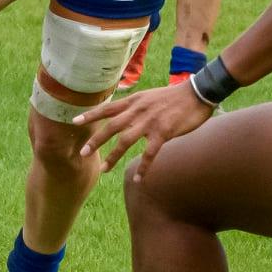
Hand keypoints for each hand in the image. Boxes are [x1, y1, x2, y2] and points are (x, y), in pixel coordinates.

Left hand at [76, 82, 216, 178]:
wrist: (197, 93)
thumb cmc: (174, 96)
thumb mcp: (148, 97)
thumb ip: (135, 106)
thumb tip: (126, 115)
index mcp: (133, 102)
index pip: (106, 109)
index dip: (90, 115)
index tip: (74, 121)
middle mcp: (137, 111)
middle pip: (110, 127)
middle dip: (95, 141)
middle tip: (82, 152)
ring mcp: (149, 122)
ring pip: (125, 141)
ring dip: (113, 156)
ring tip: (104, 169)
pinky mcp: (164, 132)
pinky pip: (150, 153)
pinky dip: (143, 167)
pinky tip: (139, 178)